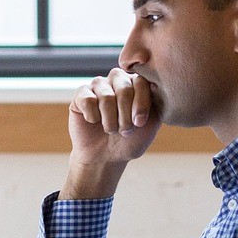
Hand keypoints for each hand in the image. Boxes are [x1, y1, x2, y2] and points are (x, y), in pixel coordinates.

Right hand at [64, 69, 160, 197]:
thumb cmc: (130, 140)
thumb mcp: (150, 124)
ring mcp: (99, 85)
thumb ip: (156, 103)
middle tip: (125, 131)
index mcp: (137, 83)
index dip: (141, 104)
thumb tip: (155, 86)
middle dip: (125, 116)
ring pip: (106, 97)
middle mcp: (118, 79)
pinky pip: (88, 100)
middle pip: (124, 89)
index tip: (139, 123)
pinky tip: (94, 122)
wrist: (105, 157)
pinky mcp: (81, 94)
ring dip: (110, 121)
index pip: (142, 81)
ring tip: (110, 130)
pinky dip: (93, 117)